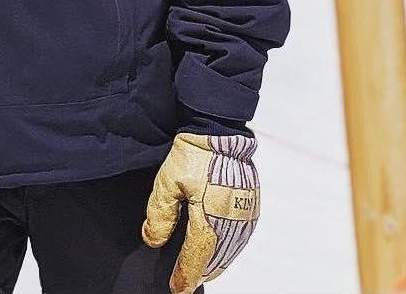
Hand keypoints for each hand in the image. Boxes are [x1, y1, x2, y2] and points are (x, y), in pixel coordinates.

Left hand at [142, 132, 259, 293]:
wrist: (219, 128)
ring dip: (216, 263)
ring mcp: (244, 213)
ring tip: (202, 271)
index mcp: (208, 218)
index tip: (176, 288)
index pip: (196, 259)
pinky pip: (242, 235)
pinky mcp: (251, 203)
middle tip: (185, 282)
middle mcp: (230, 220)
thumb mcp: (167, 182)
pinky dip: (231, 248)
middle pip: (215, 259)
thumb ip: (160, 215)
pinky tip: (222, 249)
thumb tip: (154, 241)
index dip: (185, 277)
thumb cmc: (194, 153)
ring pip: (231, 250)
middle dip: (200, 273)